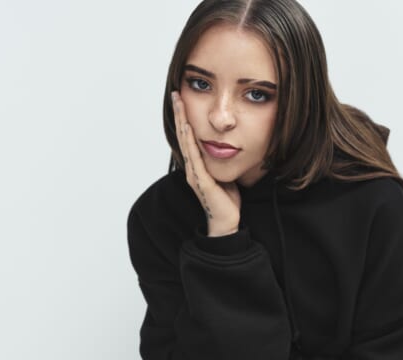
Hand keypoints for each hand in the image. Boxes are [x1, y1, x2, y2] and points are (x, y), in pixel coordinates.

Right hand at [172, 90, 240, 234]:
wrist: (226, 222)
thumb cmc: (227, 201)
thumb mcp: (224, 174)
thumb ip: (221, 161)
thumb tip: (227, 146)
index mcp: (197, 166)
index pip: (188, 137)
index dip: (184, 118)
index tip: (182, 99)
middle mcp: (192, 168)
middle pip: (183, 136)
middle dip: (180, 114)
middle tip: (176, 93)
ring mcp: (195, 174)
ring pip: (186, 143)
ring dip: (182, 122)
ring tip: (179, 104)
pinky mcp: (202, 181)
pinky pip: (194, 158)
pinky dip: (190, 142)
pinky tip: (188, 128)